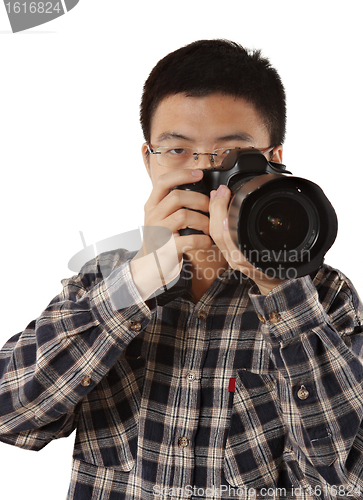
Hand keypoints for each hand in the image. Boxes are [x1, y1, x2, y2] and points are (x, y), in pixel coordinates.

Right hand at [130, 169, 211, 299]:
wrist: (148, 267)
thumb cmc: (160, 239)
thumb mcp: (161, 217)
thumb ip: (172, 203)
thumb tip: (200, 188)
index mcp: (152, 205)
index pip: (163, 182)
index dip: (182, 175)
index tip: (199, 174)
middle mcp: (153, 216)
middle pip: (177, 197)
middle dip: (199, 199)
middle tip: (210, 207)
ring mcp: (158, 233)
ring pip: (184, 215)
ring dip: (203, 220)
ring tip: (210, 227)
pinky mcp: (167, 249)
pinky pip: (190, 240)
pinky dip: (204, 240)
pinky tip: (207, 241)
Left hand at [209, 184, 284, 294]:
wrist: (275, 284)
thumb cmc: (280, 269)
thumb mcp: (284, 253)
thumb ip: (276, 238)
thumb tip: (275, 222)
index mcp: (248, 258)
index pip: (228, 237)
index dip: (224, 218)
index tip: (225, 198)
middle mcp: (237, 258)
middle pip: (218, 233)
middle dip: (216, 209)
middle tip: (221, 190)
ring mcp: (231, 257)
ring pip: (215, 235)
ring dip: (214, 212)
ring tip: (217, 195)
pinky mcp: (229, 254)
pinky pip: (217, 237)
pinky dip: (215, 220)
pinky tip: (217, 208)